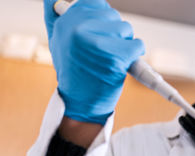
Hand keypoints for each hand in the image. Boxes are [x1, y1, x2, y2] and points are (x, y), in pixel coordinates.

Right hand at [44, 0, 144, 124]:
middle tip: (103, 51)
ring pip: (126, 29)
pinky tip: (122, 64)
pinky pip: (137, 45)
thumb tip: (55, 0)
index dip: (103, 17)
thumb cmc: (73, 71)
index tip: (101, 30)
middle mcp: (78, 30)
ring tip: (110, 58)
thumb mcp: (58, 42)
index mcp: (65, 22)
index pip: (95, 2)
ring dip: (124, 43)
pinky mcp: (114, 57)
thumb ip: (58, 18)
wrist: (80, 103)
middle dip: (114, 32)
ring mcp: (97, 43)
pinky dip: (135, 55)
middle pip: (113, 15)